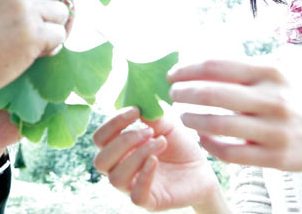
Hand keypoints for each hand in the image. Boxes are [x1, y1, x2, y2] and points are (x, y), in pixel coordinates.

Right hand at [0, 0, 68, 107]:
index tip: (37, 1)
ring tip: (27, 38)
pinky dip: (50, 46)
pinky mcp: (32, 34)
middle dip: (48, 9)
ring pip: (62, 13)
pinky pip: (60, 35)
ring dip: (51, 28)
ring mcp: (24, 8)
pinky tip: (30, 51)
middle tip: (27, 26)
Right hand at [93, 107, 227, 212]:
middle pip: (100, 160)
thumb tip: (135, 100)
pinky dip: (144, 175)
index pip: (100, 138)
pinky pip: (136, 195)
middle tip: (149, 131)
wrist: (201, 168)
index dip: (113, 123)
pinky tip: (156, 160)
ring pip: (115, 177)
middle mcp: (120, 168)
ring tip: (160, 143)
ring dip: (137, 156)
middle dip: (123, 141)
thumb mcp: (164, 124)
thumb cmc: (178, 145)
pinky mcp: (149, 201)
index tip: (136, 110)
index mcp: (118, 149)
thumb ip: (148, 114)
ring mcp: (132, 187)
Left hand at [168, 59, 301, 189]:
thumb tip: (192, 64)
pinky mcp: (275, 157)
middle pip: (212, 94)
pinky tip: (202, 139)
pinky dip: (209, 145)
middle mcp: (272, 99)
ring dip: (192, 120)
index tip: (172, 75)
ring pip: (218, 125)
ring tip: (183, 116)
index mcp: (269, 73)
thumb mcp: (271, 76)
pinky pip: (230, 153)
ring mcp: (274, 130)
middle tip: (172, 95)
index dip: (187, 70)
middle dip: (183, 93)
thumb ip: (238, 70)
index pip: (216, 66)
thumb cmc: (289, 100)